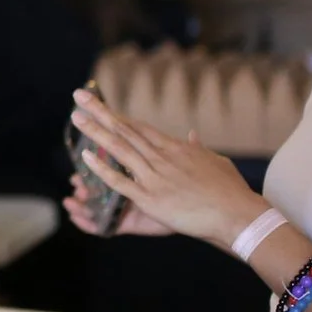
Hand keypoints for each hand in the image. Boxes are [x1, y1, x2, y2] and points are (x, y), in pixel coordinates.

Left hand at [70, 89, 269, 250]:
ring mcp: (155, 176)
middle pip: (125, 130)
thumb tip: (193, 135)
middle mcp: (162, 157)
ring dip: (95, 132)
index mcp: (176, 148)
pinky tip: (86, 158)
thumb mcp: (216, 162)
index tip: (103, 105)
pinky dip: (102, 169)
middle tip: (79, 98)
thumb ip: (200, 149)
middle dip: (100, 113)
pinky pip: (121, 181)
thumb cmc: (229, 191)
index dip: (119, 116)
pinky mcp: (150, 198)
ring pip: (118, 149)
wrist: (235, 212)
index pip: (140, 127)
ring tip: (76, 118)